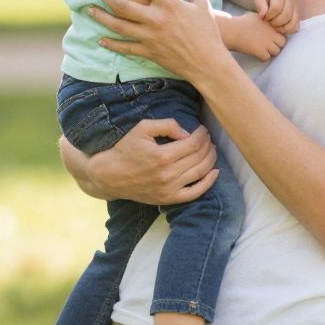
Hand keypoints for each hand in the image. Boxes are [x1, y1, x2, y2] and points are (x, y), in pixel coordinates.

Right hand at [71, 116, 220, 203]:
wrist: (110, 176)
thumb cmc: (125, 149)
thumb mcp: (142, 128)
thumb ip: (167, 125)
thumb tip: (188, 133)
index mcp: (162, 156)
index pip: (194, 143)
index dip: (202, 134)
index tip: (202, 129)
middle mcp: (168, 175)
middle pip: (200, 157)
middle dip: (208, 145)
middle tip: (207, 138)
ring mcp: (169, 189)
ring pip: (201, 173)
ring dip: (211, 159)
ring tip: (210, 149)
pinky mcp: (168, 199)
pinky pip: (195, 193)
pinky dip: (208, 183)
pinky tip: (214, 172)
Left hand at [88, 0, 228, 84]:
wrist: (208, 63)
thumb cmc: (207, 32)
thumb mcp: (202, 3)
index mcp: (169, 4)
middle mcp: (156, 20)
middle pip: (123, 4)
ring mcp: (150, 37)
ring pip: (119, 26)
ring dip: (101, 17)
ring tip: (89, 10)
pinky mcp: (149, 52)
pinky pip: (125, 48)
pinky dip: (112, 44)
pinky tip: (101, 39)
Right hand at [224, 11, 288, 61]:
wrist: (231, 31)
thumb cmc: (240, 23)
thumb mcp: (256, 16)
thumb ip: (265, 19)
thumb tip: (268, 22)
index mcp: (271, 23)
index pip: (282, 32)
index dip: (277, 36)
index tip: (270, 37)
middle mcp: (271, 32)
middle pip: (283, 42)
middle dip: (277, 44)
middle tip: (268, 45)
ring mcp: (267, 42)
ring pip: (276, 51)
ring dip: (270, 52)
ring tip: (262, 50)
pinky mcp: (260, 51)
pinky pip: (267, 58)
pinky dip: (262, 57)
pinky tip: (256, 54)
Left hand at [254, 0, 299, 34]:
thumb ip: (260, 5)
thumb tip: (262, 15)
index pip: (276, 7)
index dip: (269, 15)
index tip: (264, 16)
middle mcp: (290, 0)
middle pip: (286, 15)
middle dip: (275, 22)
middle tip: (268, 22)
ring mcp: (295, 8)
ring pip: (292, 22)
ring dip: (281, 28)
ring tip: (273, 26)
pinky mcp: (297, 16)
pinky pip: (295, 27)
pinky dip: (287, 30)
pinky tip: (279, 28)